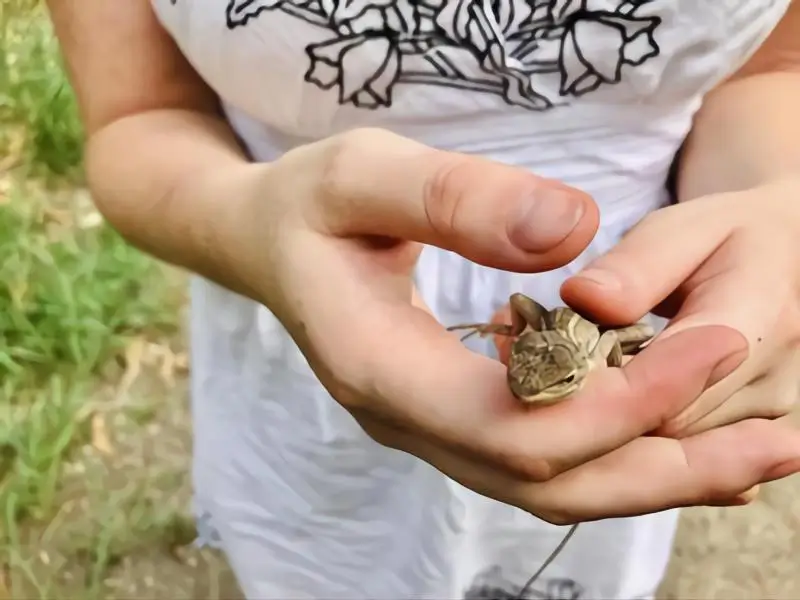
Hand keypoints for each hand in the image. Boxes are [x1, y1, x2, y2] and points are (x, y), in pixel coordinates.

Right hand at [236, 128, 799, 523]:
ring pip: (552, 485)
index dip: (621, 398)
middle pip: (547, 482)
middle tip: (781, 436)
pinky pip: (543, 457)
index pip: (516, 423)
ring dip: (658, 474)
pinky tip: (684, 433)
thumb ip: (453, 197)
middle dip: (667, 464)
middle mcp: (408, 422)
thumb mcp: (362, 174)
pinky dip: (618, 453)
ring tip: (761, 452)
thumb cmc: (308, 205)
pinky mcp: (452, 414)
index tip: (716, 342)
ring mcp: (430, 427)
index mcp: (380, 370)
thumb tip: (573, 232)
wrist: (266, 244)